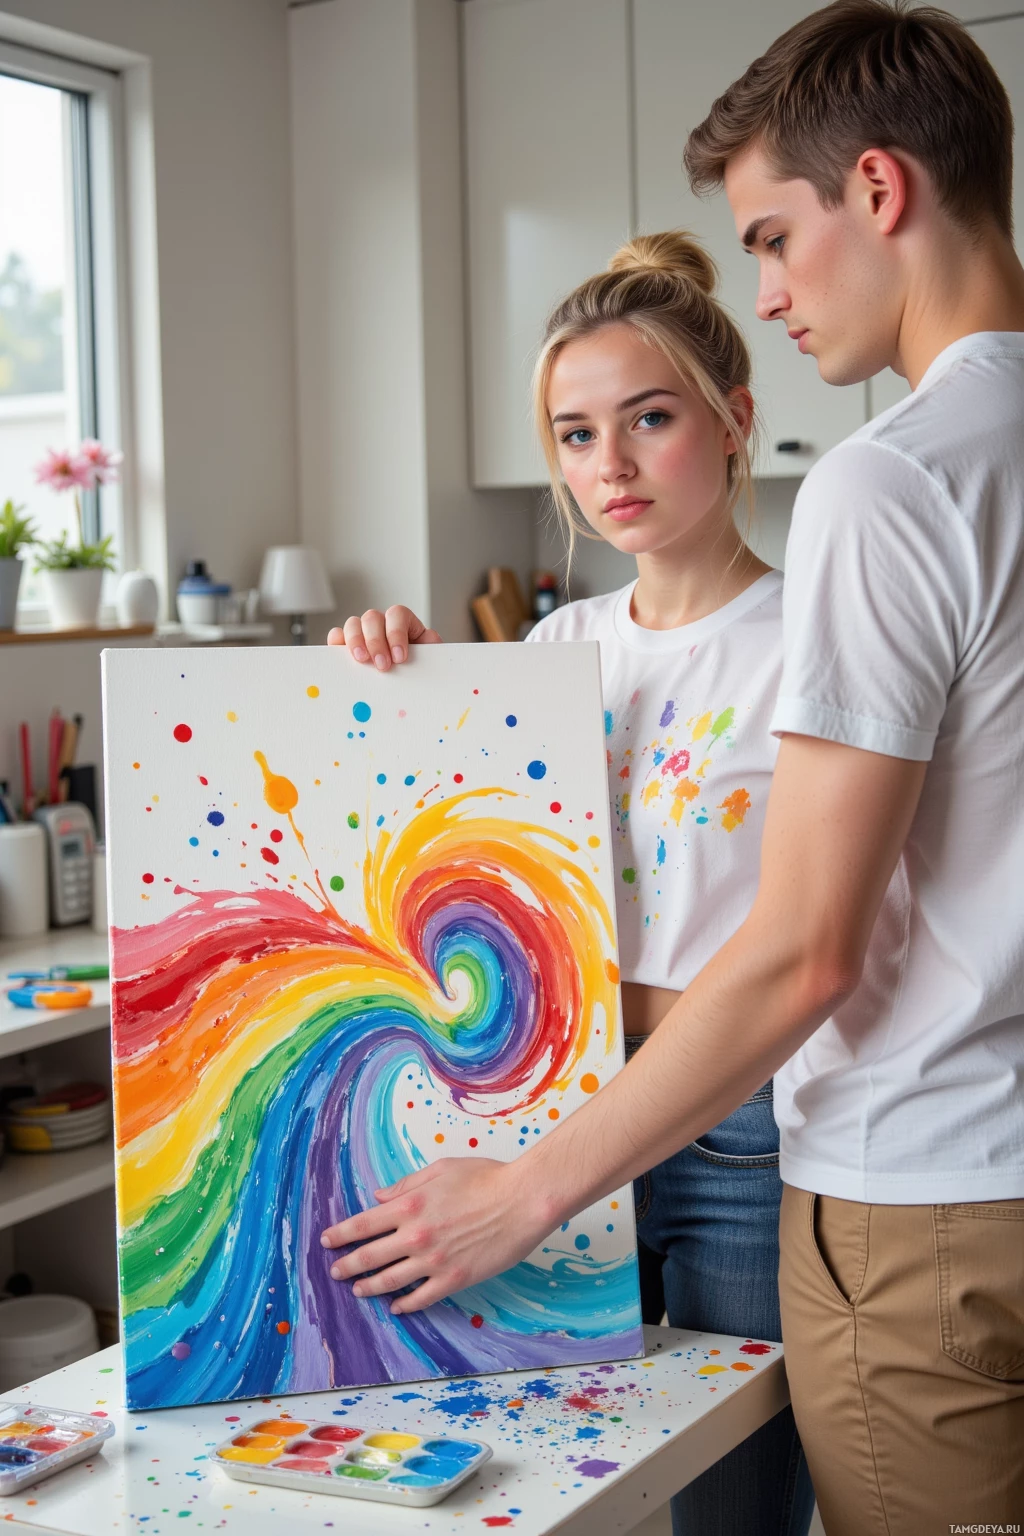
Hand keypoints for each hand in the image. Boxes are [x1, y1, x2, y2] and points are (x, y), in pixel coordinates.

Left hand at [320, 1156, 554, 1312]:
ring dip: (369, 1287)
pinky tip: (396, 1306)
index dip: (340, 1234)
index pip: (362, 1224)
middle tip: (334, 1271)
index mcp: (409, 1206)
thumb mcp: (440, 1169)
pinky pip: (420, 1298)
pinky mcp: (453, 1279)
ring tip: (358, 1290)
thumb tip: (380, 1197)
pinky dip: (404, 1304)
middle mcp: (415, 1236)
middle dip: (347, 1265)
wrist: (522, 1200)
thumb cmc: (485, 1177)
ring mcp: (433, 1261)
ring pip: (389, 1281)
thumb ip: (406, 1185)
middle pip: (369, 1256)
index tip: (327, 1241)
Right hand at [327, 605, 440, 669]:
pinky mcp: (349, 646)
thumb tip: (430, 640)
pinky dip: (337, 643)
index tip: (400, 657)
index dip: (396, 633)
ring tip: (361, 661)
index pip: (397, 614)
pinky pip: (337, 636)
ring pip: (353, 623)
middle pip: (372, 617)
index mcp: (404, 623)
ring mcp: (364, 634)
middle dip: (376, 642)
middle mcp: (382, 624)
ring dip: (355, 641)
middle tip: (382, 665)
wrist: (417, 682)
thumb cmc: (422, 669)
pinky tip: (342, 656)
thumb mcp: (431, 658)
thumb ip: (431, 649)